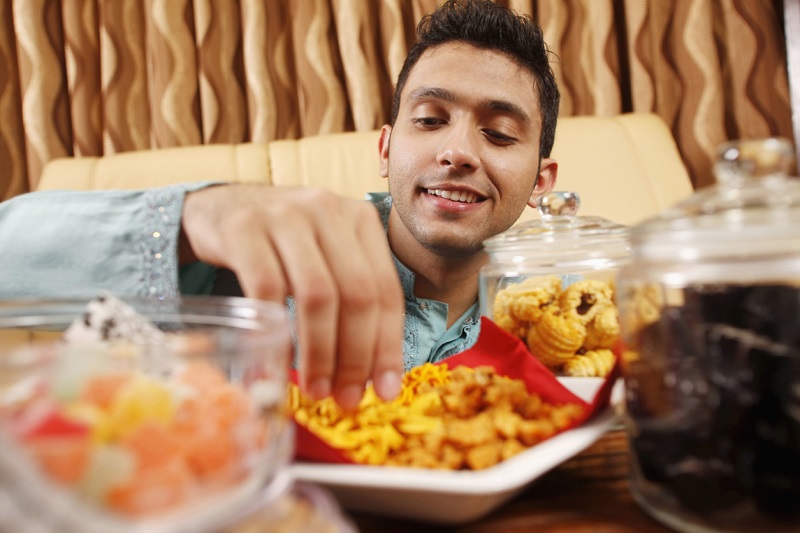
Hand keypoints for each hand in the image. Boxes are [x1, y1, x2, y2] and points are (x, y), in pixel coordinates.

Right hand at [181, 184, 403, 408]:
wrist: (221, 207)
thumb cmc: (282, 244)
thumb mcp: (326, 255)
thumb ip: (351, 297)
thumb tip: (373, 374)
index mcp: (360, 219)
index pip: (386, 290)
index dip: (388, 345)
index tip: (386, 390)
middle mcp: (328, 210)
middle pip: (356, 294)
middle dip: (356, 355)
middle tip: (347, 398)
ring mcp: (286, 216)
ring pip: (317, 294)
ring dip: (320, 352)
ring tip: (316, 390)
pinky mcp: (244, 228)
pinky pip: (265, 290)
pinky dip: (274, 335)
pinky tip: (274, 368)